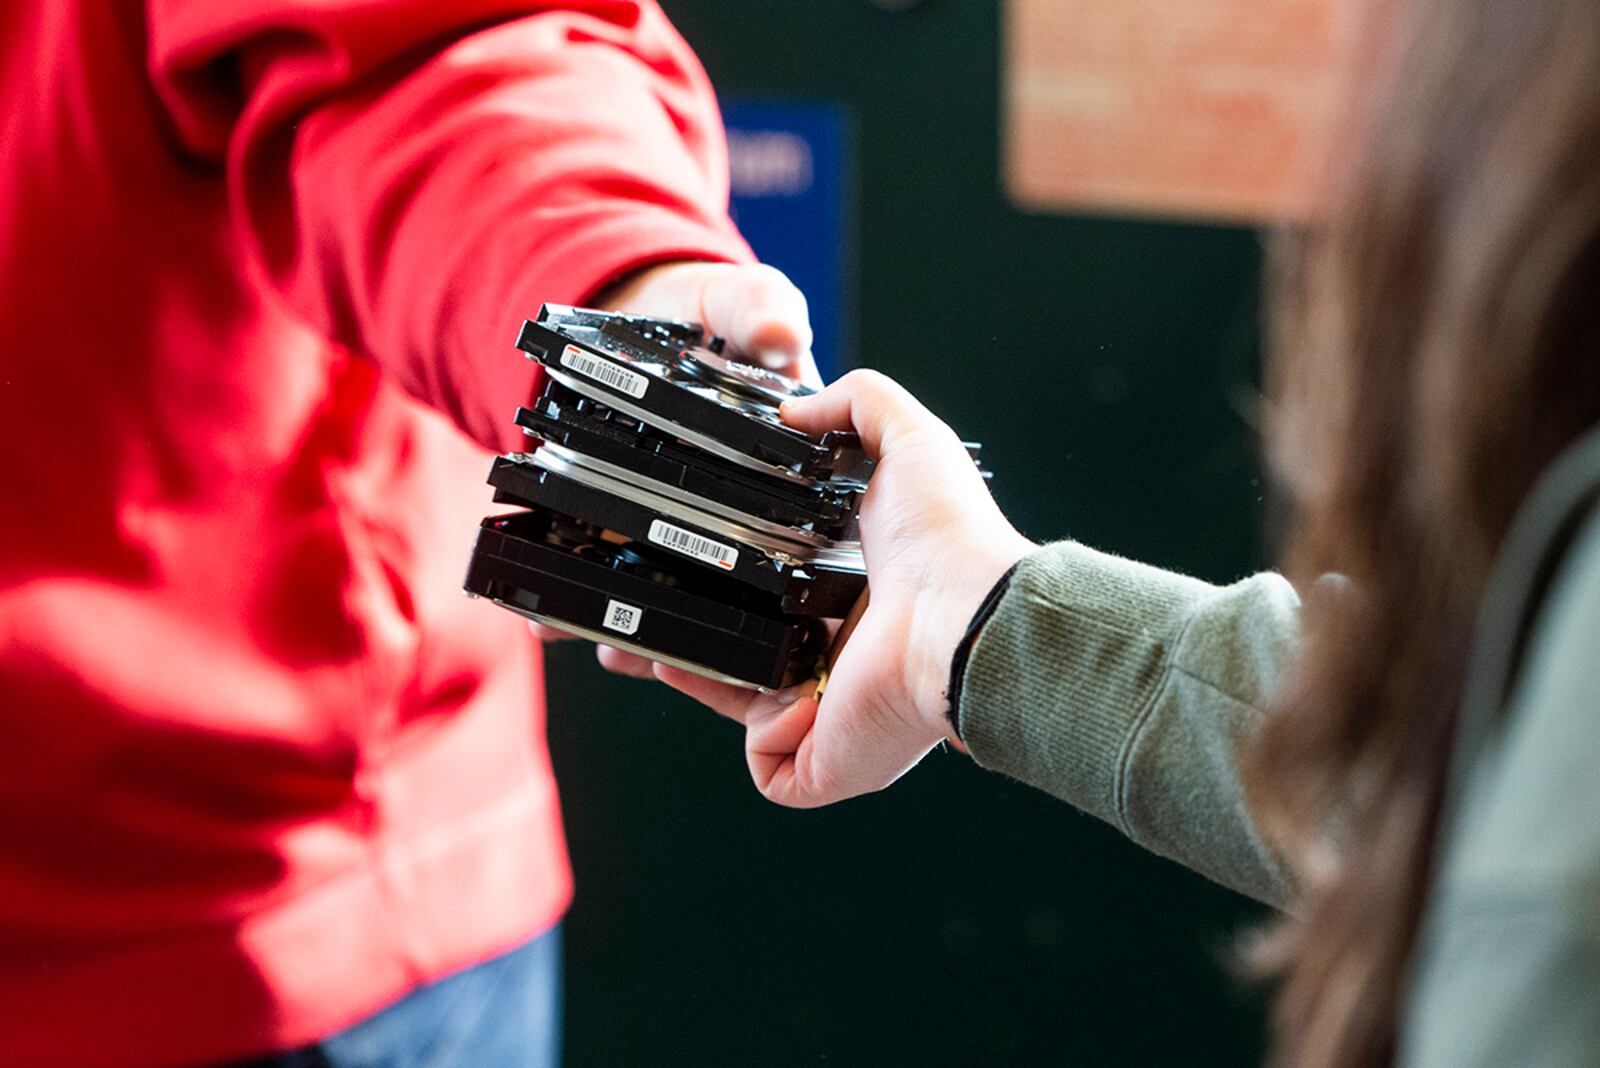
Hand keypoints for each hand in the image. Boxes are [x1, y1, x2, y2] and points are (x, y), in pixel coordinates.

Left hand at [531, 260, 820, 664]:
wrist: (636, 315)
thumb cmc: (711, 314)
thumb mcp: (744, 301)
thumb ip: (762, 310)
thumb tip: (783, 336)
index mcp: (792, 473)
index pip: (802, 536)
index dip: (785, 582)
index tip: (758, 607)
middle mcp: (741, 517)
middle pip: (731, 589)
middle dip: (699, 628)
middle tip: (664, 649)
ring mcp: (675, 528)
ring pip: (668, 597)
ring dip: (638, 630)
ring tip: (607, 646)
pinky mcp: (616, 524)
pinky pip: (600, 570)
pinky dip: (573, 600)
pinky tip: (546, 619)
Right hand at [655, 370, 1034, 807]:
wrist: (962, 616)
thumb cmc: (948, 536)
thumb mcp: (908, 438)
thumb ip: (857, 399)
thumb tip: (795, 408)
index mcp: (857, 595)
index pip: (773, 589)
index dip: (721, 574)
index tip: (673, 552)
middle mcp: (844, 658)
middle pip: (743, 649)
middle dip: (682, 631)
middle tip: (633, 608)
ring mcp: (834, 717)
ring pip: (739, 705)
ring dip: (687, 676)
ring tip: (633, 644)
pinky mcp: (826, 763)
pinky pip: (768, 763)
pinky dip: (758, 736)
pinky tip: (764, 697)